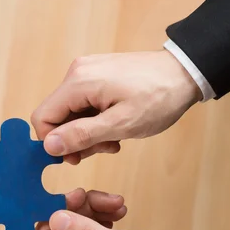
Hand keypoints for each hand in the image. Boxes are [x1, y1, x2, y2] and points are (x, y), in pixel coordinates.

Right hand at [31, 50, 201, 163]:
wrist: (186, 72)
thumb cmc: (159, 98)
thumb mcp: (121, 125)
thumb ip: (82, 135)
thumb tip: (48, 146)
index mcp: (78, 82)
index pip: (42, 117)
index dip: (53, 143)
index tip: (75, 158)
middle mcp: (76, 73)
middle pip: (56, 115)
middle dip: (74, 139)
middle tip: (103, 149)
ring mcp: (86, 72)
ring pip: (70, 112)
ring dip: (87, 132)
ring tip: (113, 140)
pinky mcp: (96, 75)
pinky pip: (83, 104)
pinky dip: (94, 121)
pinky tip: (114, 127)